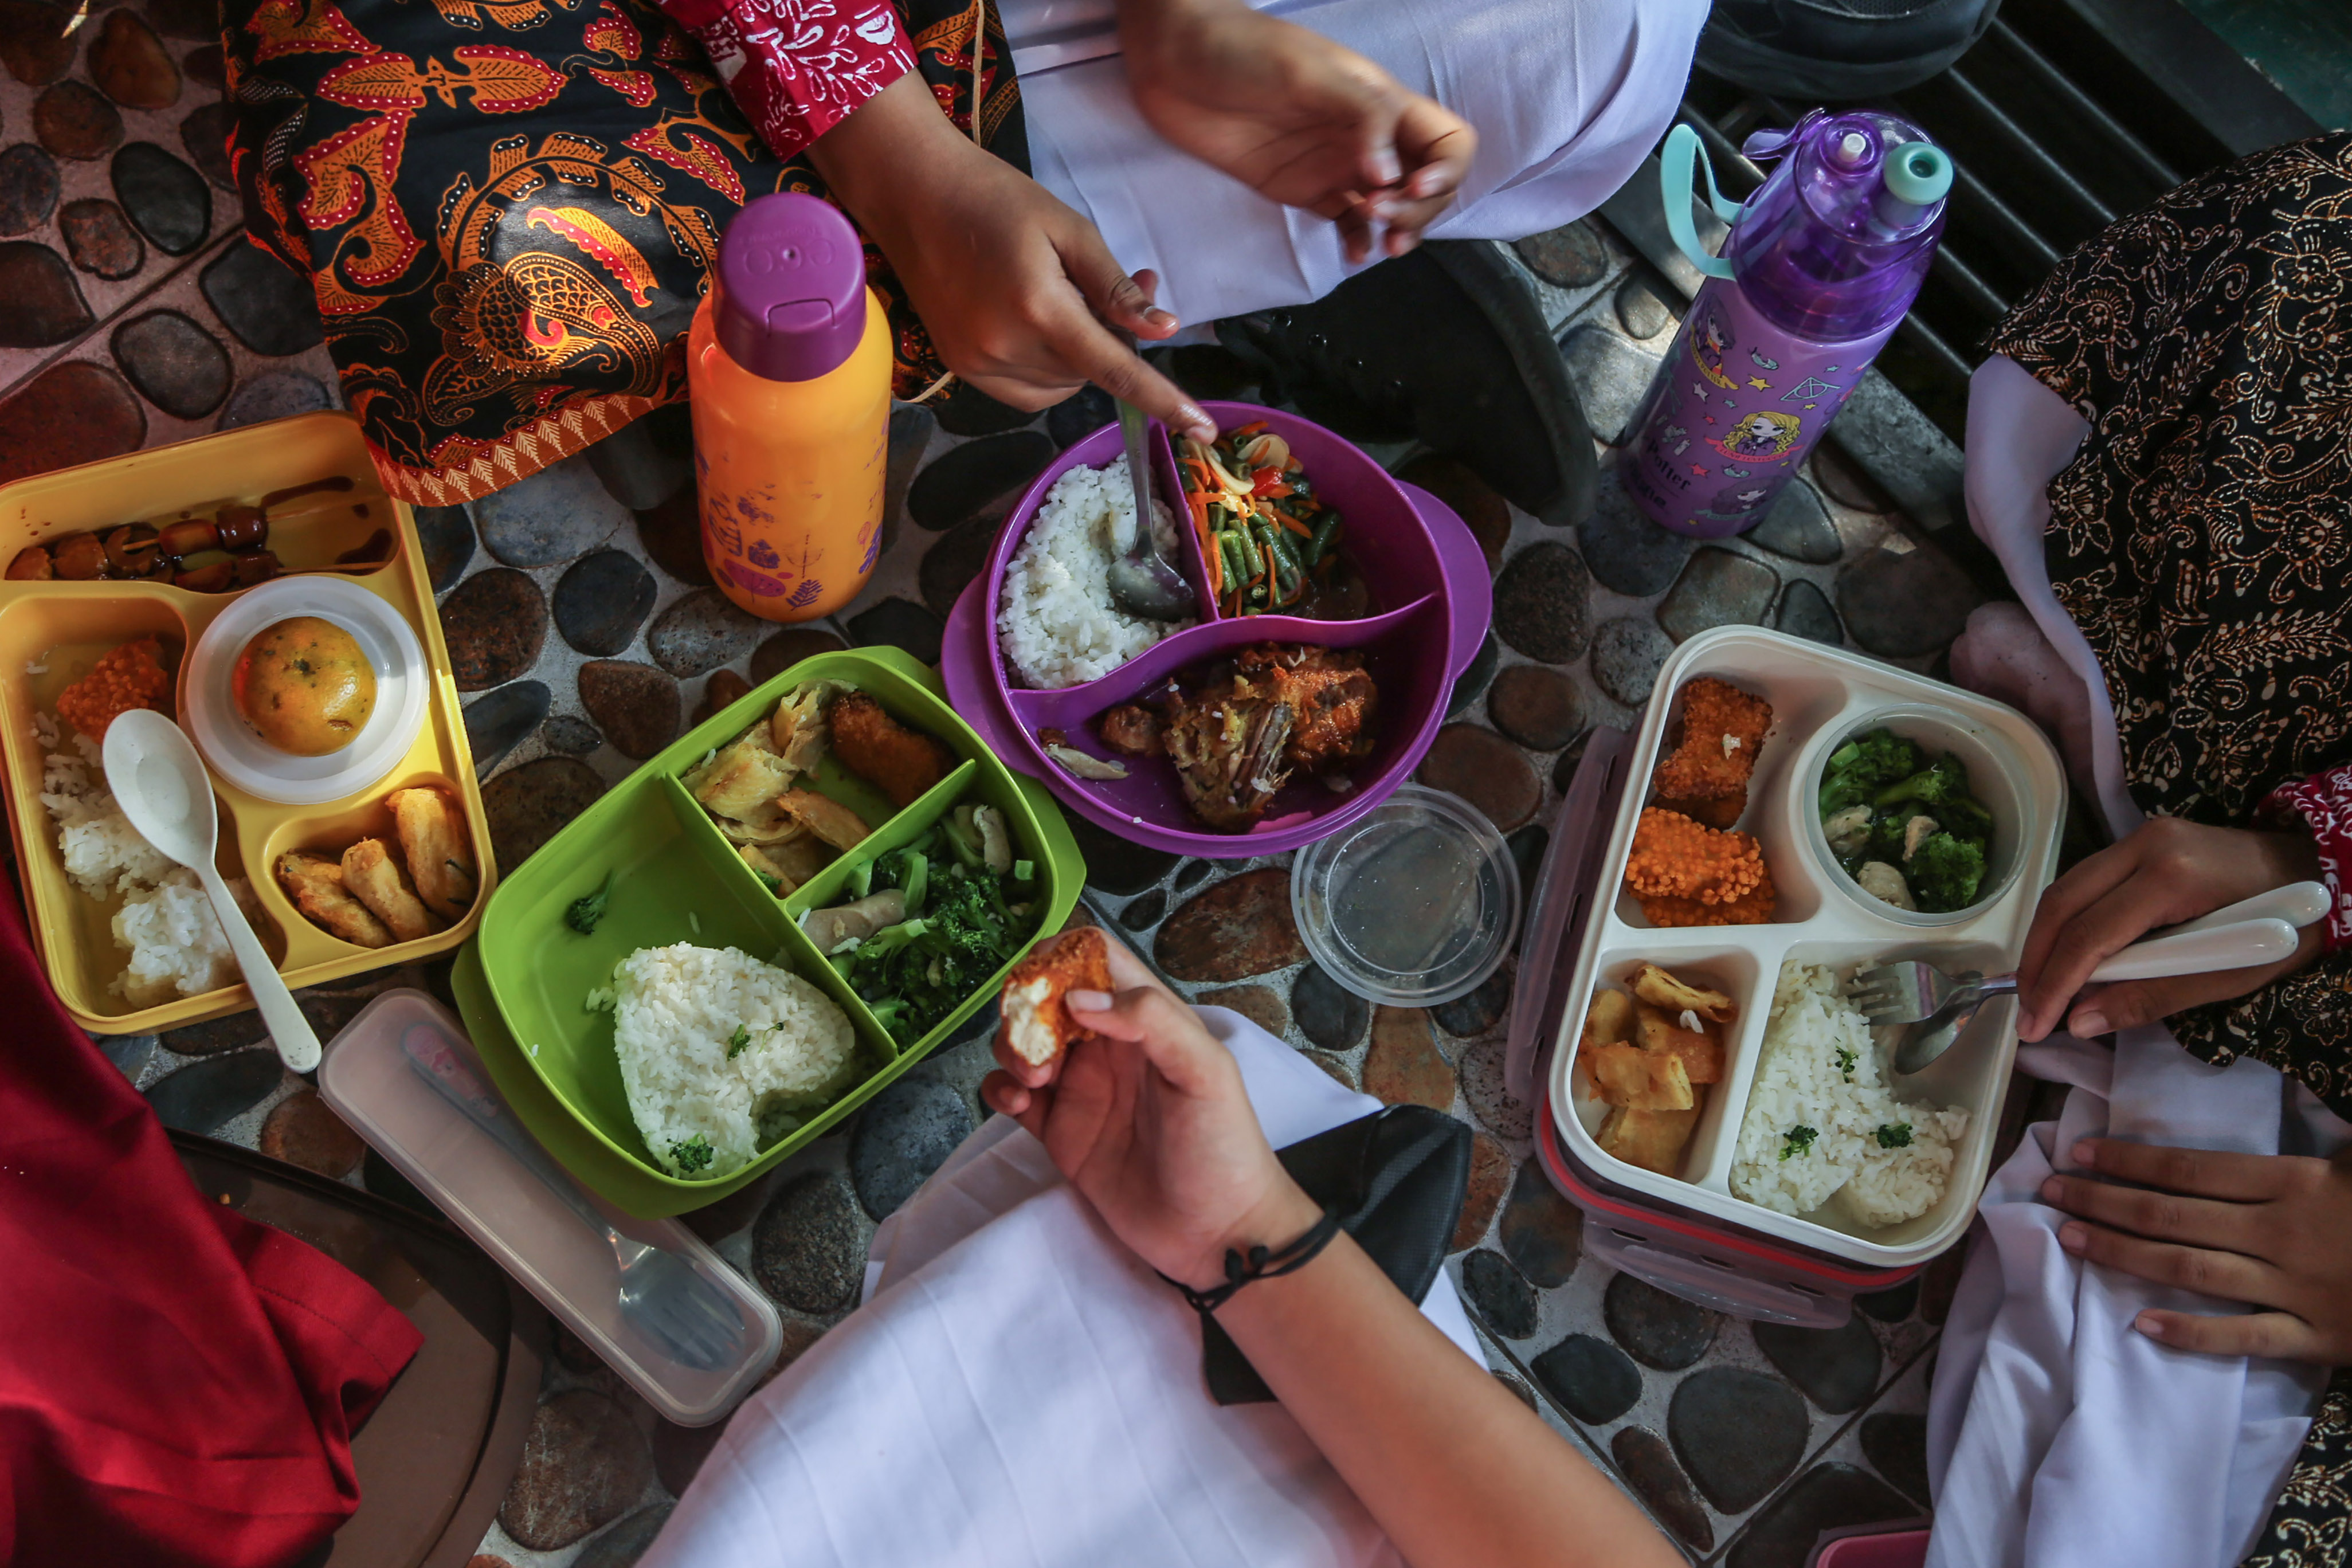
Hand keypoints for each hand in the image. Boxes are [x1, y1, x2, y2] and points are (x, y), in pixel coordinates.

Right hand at [809, 77, 1214, 437]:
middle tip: (1103, 284)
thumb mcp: (1069, 230)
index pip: (1116, 370)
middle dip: (1109, 339)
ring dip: (1076, 354)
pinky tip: (1030, 323)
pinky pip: (1029, 393)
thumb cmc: (998, 199)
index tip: (1203, 430)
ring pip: (1063, 385)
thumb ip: (1117, 288)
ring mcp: (979, 365)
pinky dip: (1047, 370)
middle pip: (1090, 372)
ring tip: (1058, 294)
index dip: (1163, 401)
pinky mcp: (962, 369)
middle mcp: (1007, 348)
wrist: (914, 194)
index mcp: (1041, 308)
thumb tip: (1166, 331)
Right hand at [981, 936, 1316, 1290]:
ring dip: (1013, 1049)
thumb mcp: (1206, 1071)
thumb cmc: (1222, 1147)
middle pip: (1046, 997)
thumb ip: (1151, 1020)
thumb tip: (1078, 997)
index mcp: (1147, 1020)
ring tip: (1036, 1082)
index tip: (1044, 982)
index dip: (1063, 957)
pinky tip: (1017, 1105)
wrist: (1217, 1233)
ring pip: (1024, 1042)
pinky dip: (1001, 1089)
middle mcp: (1109, 1046)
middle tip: (1037, 1044)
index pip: (1096, 961)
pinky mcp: (1059, 1130)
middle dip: (1027, 1008)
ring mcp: (1081, 1088)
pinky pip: (1013, 1094)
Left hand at [1117, 0, 1474, 262]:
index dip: (1445, 169)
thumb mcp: (1309, 72)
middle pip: (1427, 182)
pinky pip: (1347, 222)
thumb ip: (1360, 116)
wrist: (1176, 61)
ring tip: (1379, 241)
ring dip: (1396, 230)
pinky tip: (1353, 252)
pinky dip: (1358, 241)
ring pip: (1392, 207)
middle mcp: (1366, 136)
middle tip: (1384, 215)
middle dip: (1421, 208)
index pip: (1446, 140)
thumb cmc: (1241, 49)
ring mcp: (1336, 165)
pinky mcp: (1304, 189)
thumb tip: (1388, 172)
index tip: (1412, 187)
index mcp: (1379, 102)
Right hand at [2015, 816, 2323, 1041]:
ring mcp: (2140, 836)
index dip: (2055, 984)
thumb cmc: (2286, 929)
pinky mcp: (2141, 840)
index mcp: (2171, 878)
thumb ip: (2152, 997)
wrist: (2322, 869)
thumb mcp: (2230, 977)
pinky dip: (2068, 923)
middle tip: (2027, 1011)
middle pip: (2062, 904)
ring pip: (2066, 889)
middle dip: (2036, 963)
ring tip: (2040, 990)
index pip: (2090, 935)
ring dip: (2046, 942)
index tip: (2036, 1026)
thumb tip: (2079, 1022)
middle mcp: (2144, 845)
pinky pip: (2086, 883)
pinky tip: (2068, 957)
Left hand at [2042, 1138, 2351, 1362]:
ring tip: (2071, 1239)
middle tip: (2050, 1191)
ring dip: (2126, 1254)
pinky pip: (2246, 1338)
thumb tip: (2311, 1049)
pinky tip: (2140, 1324)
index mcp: (2297, 1182)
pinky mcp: (2316, 1338)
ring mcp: (2297, 1289)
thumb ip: (2330, 1110)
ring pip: (2193, 1269)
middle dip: (2107, 1202)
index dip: (2133, 1160)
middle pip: (2177, 1216)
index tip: (2081, 1150)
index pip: (2195, 1169)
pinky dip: (2193, 1334)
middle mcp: (2285, 1233)